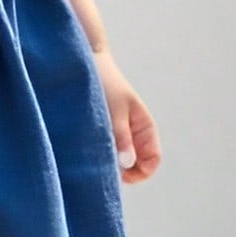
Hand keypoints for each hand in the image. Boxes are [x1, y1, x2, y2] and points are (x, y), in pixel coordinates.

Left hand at [91, 47, 160, 183]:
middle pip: (135, 166)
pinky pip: (104, 152)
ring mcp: (118, 135)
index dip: (139, 173)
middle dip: (120, 170)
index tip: (118, 172)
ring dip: (106, 162)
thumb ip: (121, 136)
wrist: (84, 63)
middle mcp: (134, 135)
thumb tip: (128, 164)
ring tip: (89, 153)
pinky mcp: (101, 133)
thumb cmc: (103, 83)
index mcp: (144, 128)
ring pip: (118, 161)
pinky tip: (83, 149)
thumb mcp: (113, 110)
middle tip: (99, 163)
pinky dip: (96, 155)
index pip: (152, 162)